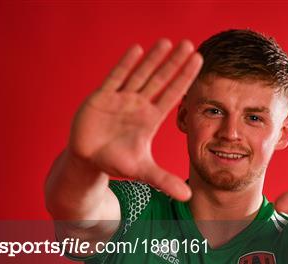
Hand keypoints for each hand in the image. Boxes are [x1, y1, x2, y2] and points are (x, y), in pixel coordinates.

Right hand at [68, 39, 202, 200]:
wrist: (88, 159)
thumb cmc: (116, 162)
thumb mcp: (142, 171)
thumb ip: (164, 180)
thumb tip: (188, 198)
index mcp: (150, 119)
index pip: (172, 95)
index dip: (185, 79)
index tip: (199, 62)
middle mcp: (138, 105)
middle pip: (160, 80)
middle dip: (174, 63)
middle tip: (190, 44)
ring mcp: (121, 99)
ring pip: (140, 74)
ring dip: (153, 59)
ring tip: (168, 42)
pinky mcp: (101, 97)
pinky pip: (115, 77)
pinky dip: (125, 64)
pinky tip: (137, 49)